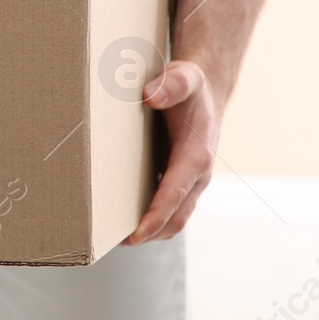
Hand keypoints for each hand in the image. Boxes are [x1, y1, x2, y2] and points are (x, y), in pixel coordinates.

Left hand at [126, 60, 219, 243]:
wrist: (204, 90)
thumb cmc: (190, 85)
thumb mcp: (184, 76)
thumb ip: (171, 84)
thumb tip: (150, 96)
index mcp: (196, 154)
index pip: (175, 193)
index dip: (156, 215)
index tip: (136, 233)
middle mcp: (197, 173)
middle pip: (176, 216)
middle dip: (150, 233)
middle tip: (114, 243)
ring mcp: (191, 180)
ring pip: (175, 217)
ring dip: (151, 231)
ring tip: (114, 238)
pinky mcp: (181, 179)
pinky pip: (170, 207)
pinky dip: (152, 218)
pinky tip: (125, 218)